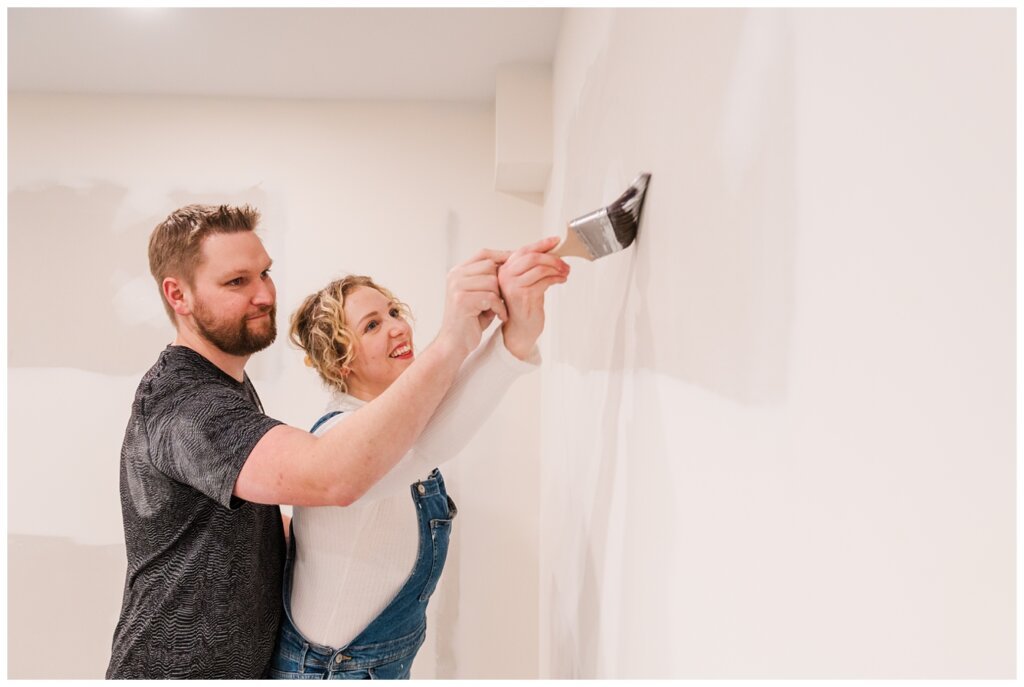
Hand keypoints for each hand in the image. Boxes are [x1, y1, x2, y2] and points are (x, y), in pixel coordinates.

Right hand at [437, 248, 510, 356]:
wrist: (455, 343)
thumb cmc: (470, 319)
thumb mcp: (480, 295)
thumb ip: (490, 279)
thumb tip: (514, 262)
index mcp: (458, 271)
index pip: (483, 254)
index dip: (502, 256)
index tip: (518, 262)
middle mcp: (455, 276)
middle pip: (489, 266)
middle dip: (500, 282)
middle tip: (501, 299)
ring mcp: (457, 287)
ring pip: (492, 281)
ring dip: (499, 297)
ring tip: (497, 309)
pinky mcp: (462, 299)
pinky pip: (491, 297)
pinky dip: (499, 308)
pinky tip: (499, 316)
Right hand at [498, 236, 569, 359]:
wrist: (520, 329)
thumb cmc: (523, 305)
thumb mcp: (524, 282)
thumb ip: (532, 267)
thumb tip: (551, 249)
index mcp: (504, 269)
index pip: (523, 250)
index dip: (541, 244)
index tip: (556, 240)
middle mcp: (505, 276)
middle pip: (532, 257)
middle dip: (552, 258)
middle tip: (564, 263)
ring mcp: (513, 286)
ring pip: (540, 268)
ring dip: (557, 269)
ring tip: (565, 273)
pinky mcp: (524, 296)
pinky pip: (545, 281)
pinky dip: (557, 278)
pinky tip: (561, 280)